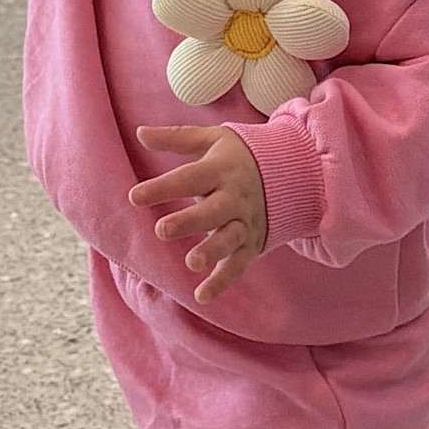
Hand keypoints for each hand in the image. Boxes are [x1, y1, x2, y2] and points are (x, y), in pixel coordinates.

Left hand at [129, 125, 267, 305]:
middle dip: (189, 221)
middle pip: (212, 210)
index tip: (134, 196)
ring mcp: (246, 221)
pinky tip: (202, 296)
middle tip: (161, 230)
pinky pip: (238, 264)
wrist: (294, 170)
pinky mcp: (252, 243)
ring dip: (212, 251)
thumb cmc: (240, 155)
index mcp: (222, 169)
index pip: (190, 178)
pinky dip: (222, 281)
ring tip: (192, 262)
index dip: (163, 187)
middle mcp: (236, 196)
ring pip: (230, 238)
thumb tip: (140, 132)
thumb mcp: (212, 140)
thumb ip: (176, 138)